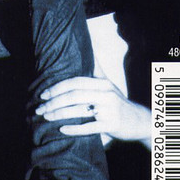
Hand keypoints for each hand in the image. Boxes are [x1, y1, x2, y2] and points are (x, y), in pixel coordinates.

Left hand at [36, 77, 151, 148]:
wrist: (139, 121)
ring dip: (59, 114)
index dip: (57, 87)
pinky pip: (88, 128)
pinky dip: (74, 129)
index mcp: (102, 83)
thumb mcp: (108, 85)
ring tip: (46, 117)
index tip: (43, 94)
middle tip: (39, 108)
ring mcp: (109, 110)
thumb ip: (96, 70)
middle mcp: (106, 95)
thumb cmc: (117, 102)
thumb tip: (89, 50)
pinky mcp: (111, 125)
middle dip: (54, 102)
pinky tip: (61, 129)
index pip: (75, 82)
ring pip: (78, 111)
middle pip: (74, 96)